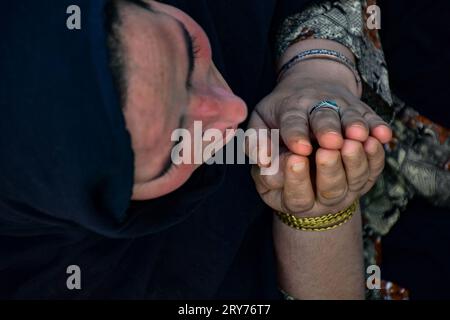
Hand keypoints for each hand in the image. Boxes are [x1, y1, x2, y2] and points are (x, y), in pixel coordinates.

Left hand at [248, 68, 391, 157]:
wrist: (311, 80)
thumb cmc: (280, 112)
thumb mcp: (261, 120)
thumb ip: (257, 140)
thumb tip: (262, 160)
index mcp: (290, 108)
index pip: (291, 121)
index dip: (296, 134)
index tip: (300, 150)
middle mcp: (317, 104)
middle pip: (323, 117)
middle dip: (328, 129)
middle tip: (331, 144)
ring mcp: (342, 105)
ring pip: (350, 116)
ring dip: (356, 126)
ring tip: (359, 138)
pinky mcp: (361, 109)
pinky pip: (372, 117)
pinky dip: (378, 125)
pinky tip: (385, 136)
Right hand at [251, 137, 383, 215]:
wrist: (305, 127)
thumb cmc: (276, 133)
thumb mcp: (258, 140)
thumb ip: (256, 146)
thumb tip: (264, 158)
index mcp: (291, 199)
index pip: (295, 197)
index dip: (296, 179)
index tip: (295, 156)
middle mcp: (320, 200)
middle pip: (330, 192)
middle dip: (330, 170)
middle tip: (328, 148)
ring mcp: (345, 190)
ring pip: (355, 181)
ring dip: (355, 161)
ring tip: (352, 140)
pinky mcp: (364, 176)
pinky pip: (374, 168)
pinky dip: (376, 154)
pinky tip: (374, 138)